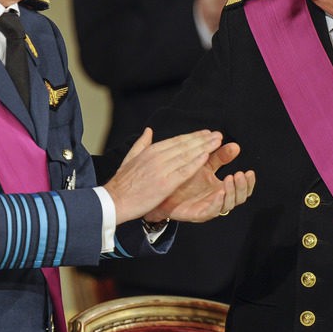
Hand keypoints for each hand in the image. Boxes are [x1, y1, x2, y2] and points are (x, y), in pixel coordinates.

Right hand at [104, 128, 224, 223]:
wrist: (114, 200)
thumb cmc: (122, 183)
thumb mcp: (130, 158)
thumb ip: (141, 143)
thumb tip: (149, 131)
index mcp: (150, 150)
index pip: (176, 140)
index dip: (193, 136)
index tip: (206, 133)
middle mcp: (157, 156)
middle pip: (185, 145)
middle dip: (203, 139)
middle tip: (218, 135)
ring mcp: (161, 169)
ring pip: (187, 155)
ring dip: (204, 147)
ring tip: (218, 142)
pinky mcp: (164, 183)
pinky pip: (184, 171)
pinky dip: (196, 162)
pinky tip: (207, 157)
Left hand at [146, 142, 254, 221]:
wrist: (161, 190)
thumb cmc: (183, 178)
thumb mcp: (203, 163)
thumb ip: (219, 156)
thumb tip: (236, 146)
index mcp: (221, 188)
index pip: (241, 189)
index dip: (248, 183)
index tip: (250, 171)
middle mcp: (218, 199)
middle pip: (239, 198)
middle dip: (242, 187)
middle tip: (241, 174)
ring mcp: (209, 207)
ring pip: (228, 205)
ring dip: (232, 192)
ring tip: (230, 178)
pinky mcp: (198, 213)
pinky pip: (212, 211)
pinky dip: (218, 202)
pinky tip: (220, 192)